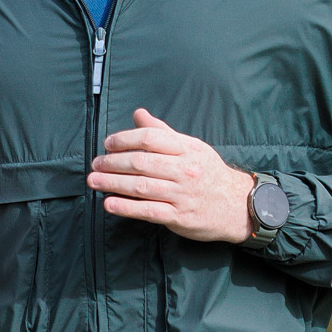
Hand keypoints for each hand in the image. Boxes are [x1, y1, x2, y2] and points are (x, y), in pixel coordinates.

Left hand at [86, 108, 252, 243]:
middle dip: (113, 162)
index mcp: (187, 149)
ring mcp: (182, 194)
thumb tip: (138, 114)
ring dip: (113, 183)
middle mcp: (185, 170)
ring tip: (94, 181)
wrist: (237, 206)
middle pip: (141, 162)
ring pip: (141, 186)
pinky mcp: (179, 217)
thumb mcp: (192, 148)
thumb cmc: (209, 175)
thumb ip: (163, 132)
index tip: (108, 144)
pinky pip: (148, 211)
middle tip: (95, 164)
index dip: (125, 139)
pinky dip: (126, 207)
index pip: (150, 138)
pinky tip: (109, 204)